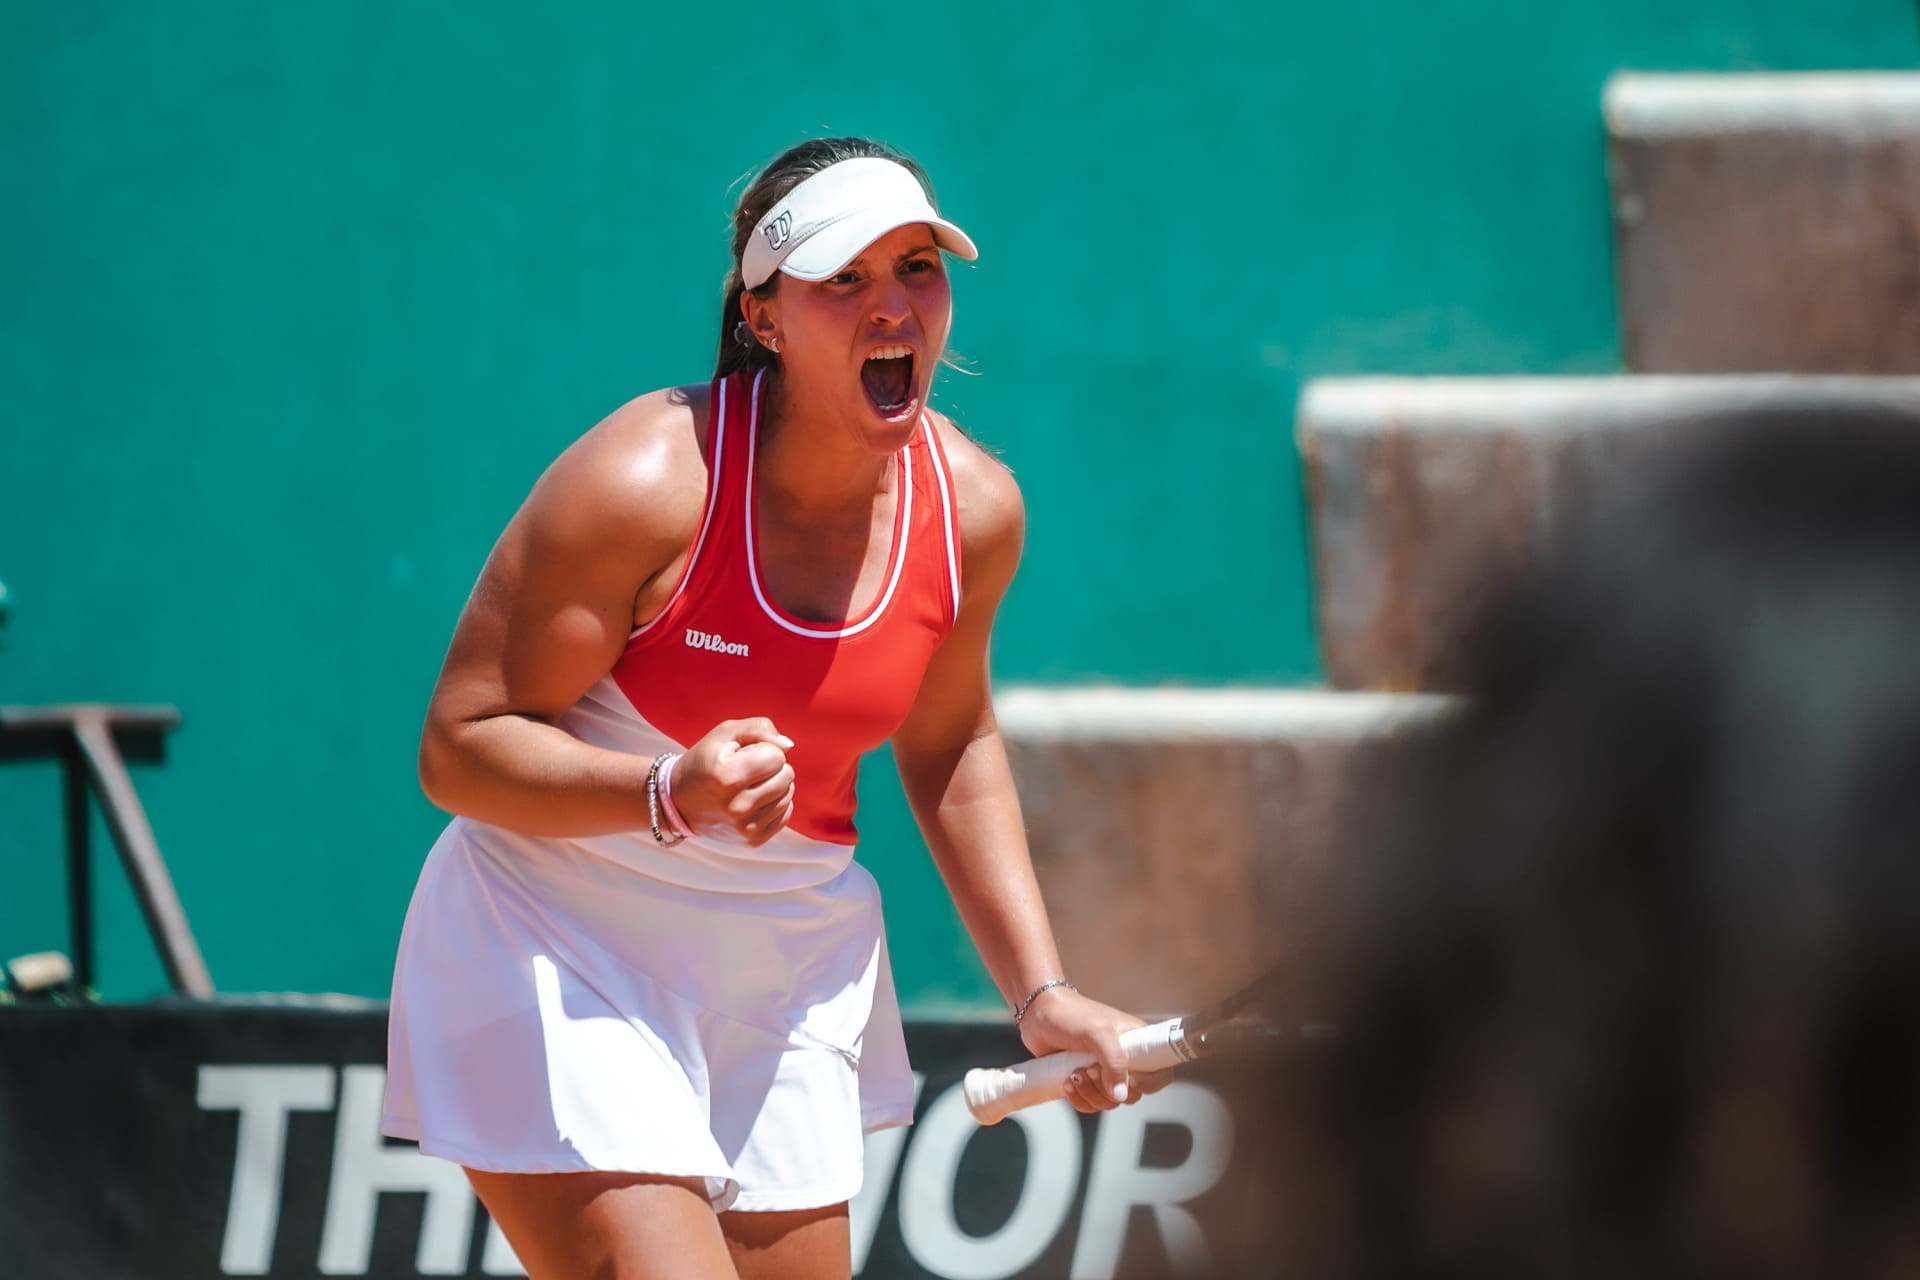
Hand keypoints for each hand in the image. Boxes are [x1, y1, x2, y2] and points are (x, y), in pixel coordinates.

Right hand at [668, 718, 795, 845]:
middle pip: (786, 776)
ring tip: (749, 785)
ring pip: (788, 795)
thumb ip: (759, 728)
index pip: (777, 756)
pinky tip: (754, 800)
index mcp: (727, 777)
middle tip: (748, 770)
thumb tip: (789, 745)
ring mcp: (745, 828)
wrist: (680, 801)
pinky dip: (775, 803)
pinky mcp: (752, 840)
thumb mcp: (724, 734)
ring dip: (775, 785)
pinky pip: (785, 814)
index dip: (764, 750)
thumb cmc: (706, 762)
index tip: (744, 756)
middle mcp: (737, 807)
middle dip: (772, 767)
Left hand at [1017, 986, 1174, 1113]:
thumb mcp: (1097, 1032)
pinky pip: (1090, 1104)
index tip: (1127, 1078)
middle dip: (1108, 1090)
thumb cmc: (1070, 1015)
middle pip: (1132, 1095)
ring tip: (1074, 1074)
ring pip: (1109, 1103)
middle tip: (1090, 1070)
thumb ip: (1114, 1061)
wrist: (1038, 1015)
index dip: (1148, 1083)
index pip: (1160, 1073)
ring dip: (1090, 1094)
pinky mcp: (1085, 1082)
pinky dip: (1079, 1099)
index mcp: (1137, 1044)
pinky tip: (1067, 1082)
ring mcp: (1104, 1073)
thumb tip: (1120, 1095)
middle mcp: (1124, 1060)